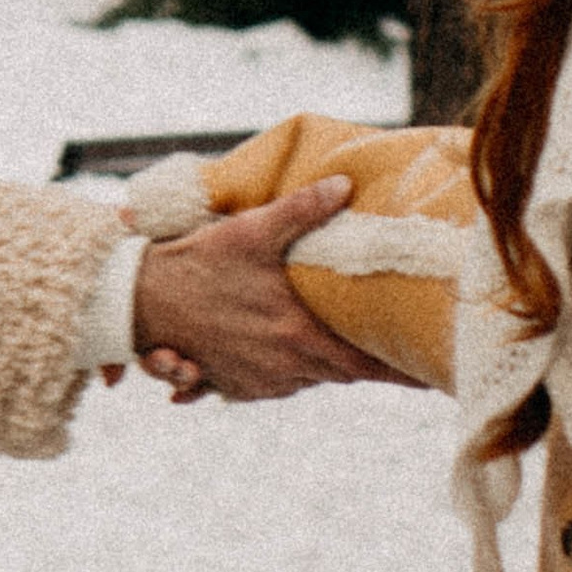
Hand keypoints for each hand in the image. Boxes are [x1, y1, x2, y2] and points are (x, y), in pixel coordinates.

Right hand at [129, 179, 413, 403]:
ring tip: (357, 352)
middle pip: (345, 374)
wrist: (138, 303)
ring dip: (332, 366)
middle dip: (375, 367)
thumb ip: (301, 212)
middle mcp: (283, 365)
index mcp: (296, 333)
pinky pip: (280, 385)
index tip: (433, 376)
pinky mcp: (236, 386)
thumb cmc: (197, 263)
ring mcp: (259, 380)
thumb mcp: (250, 231)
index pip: (364, 362)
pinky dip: (295, 371)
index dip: (401, 371)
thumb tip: (344, 186)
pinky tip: (296, 351)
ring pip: (313, 379)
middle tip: (408, 362)